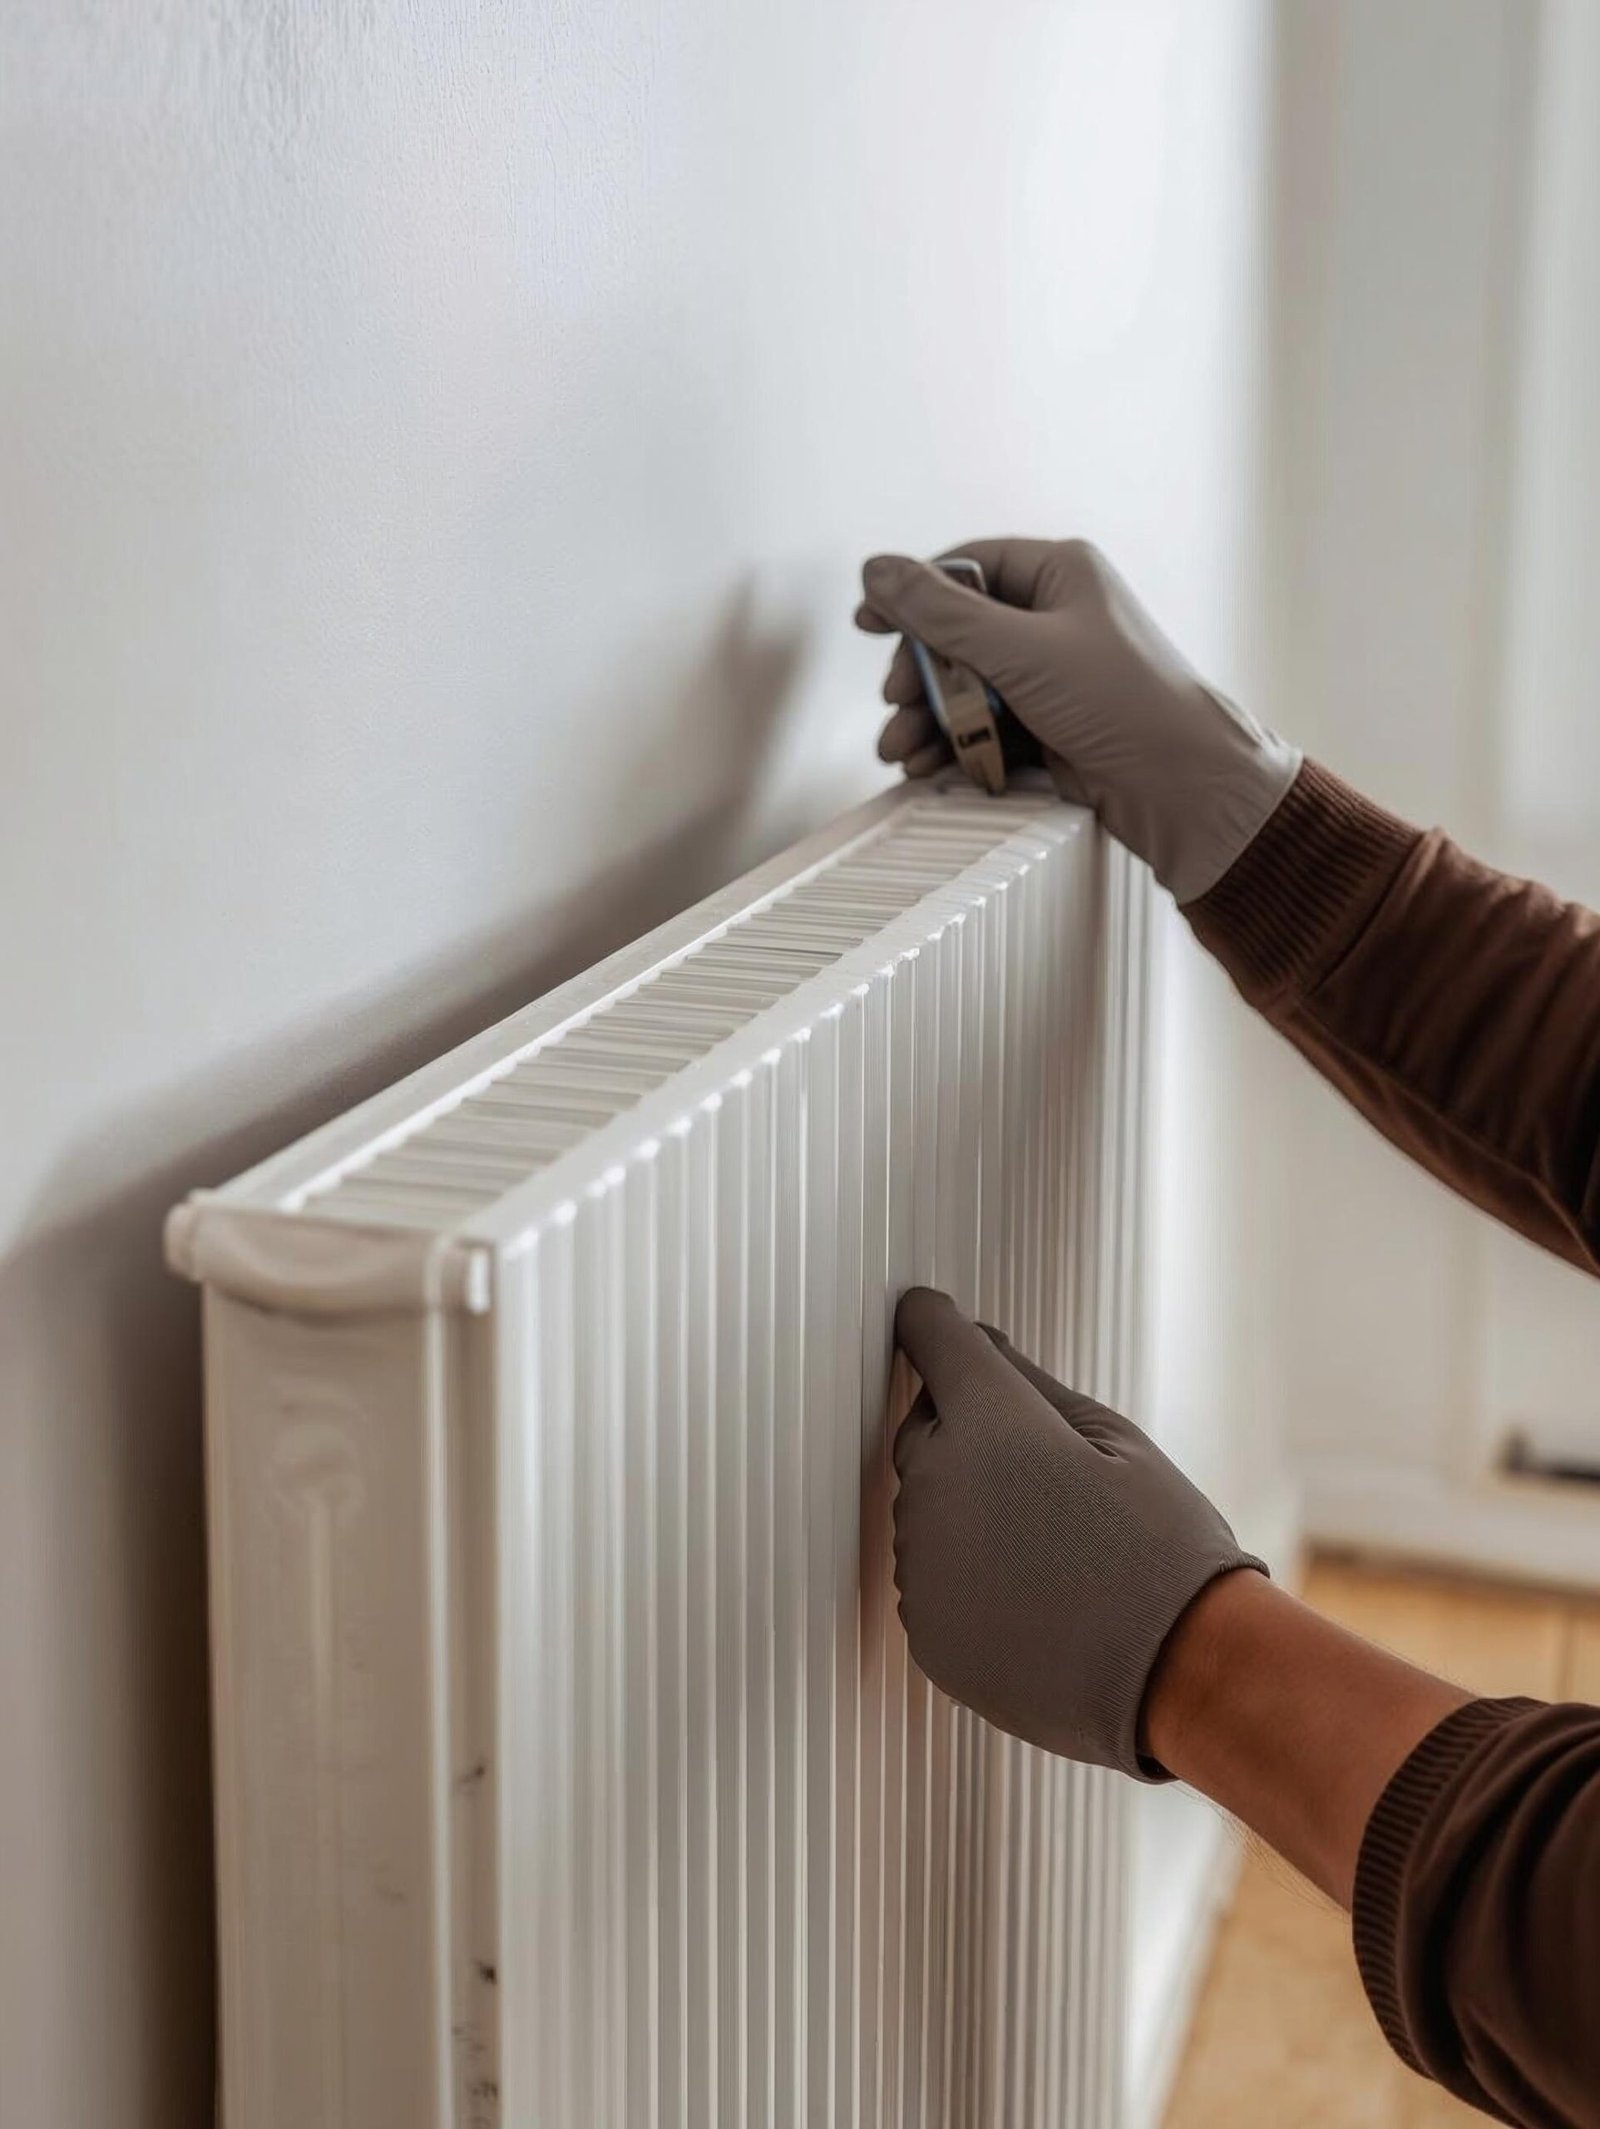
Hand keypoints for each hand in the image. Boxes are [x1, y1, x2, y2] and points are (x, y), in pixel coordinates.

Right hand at [856, 538, 1300, 904]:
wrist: (1183, 787)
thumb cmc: (1126, 704)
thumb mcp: (1020, 649)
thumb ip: (941, 613)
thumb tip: (878, 570)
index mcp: (1061, 574)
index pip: (967, 569)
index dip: (913, 596)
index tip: (869, 622)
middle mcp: (1057, 618)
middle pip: (958, 634)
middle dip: (919, 674)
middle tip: (896, 701)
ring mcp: (1053, 675)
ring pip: (968, 686)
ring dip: (929, 718)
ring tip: (902, 749)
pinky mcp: (1051, 726)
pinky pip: (987, 726)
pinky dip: (957, 746)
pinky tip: (931, 766)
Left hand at [891, 1287, 1266, 1778]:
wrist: (1181, 1676)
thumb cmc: (1162, 1548)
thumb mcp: (1117, 1439)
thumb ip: (1033, 1384)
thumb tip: (982, 1345)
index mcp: (988, 1422)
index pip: (932, 1340)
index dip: (933, 1324)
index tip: (929, 1317)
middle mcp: (936, 1487)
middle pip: (923, 1429)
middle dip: (962, 1428)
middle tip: (1036, 1461)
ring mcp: (922, 1567)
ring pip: (926, 1510)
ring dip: (964, 1509)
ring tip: (1050, 1544)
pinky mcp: (925, 1633)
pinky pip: (930, 1582)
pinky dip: (964, 1578)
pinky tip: (1032, 1595)